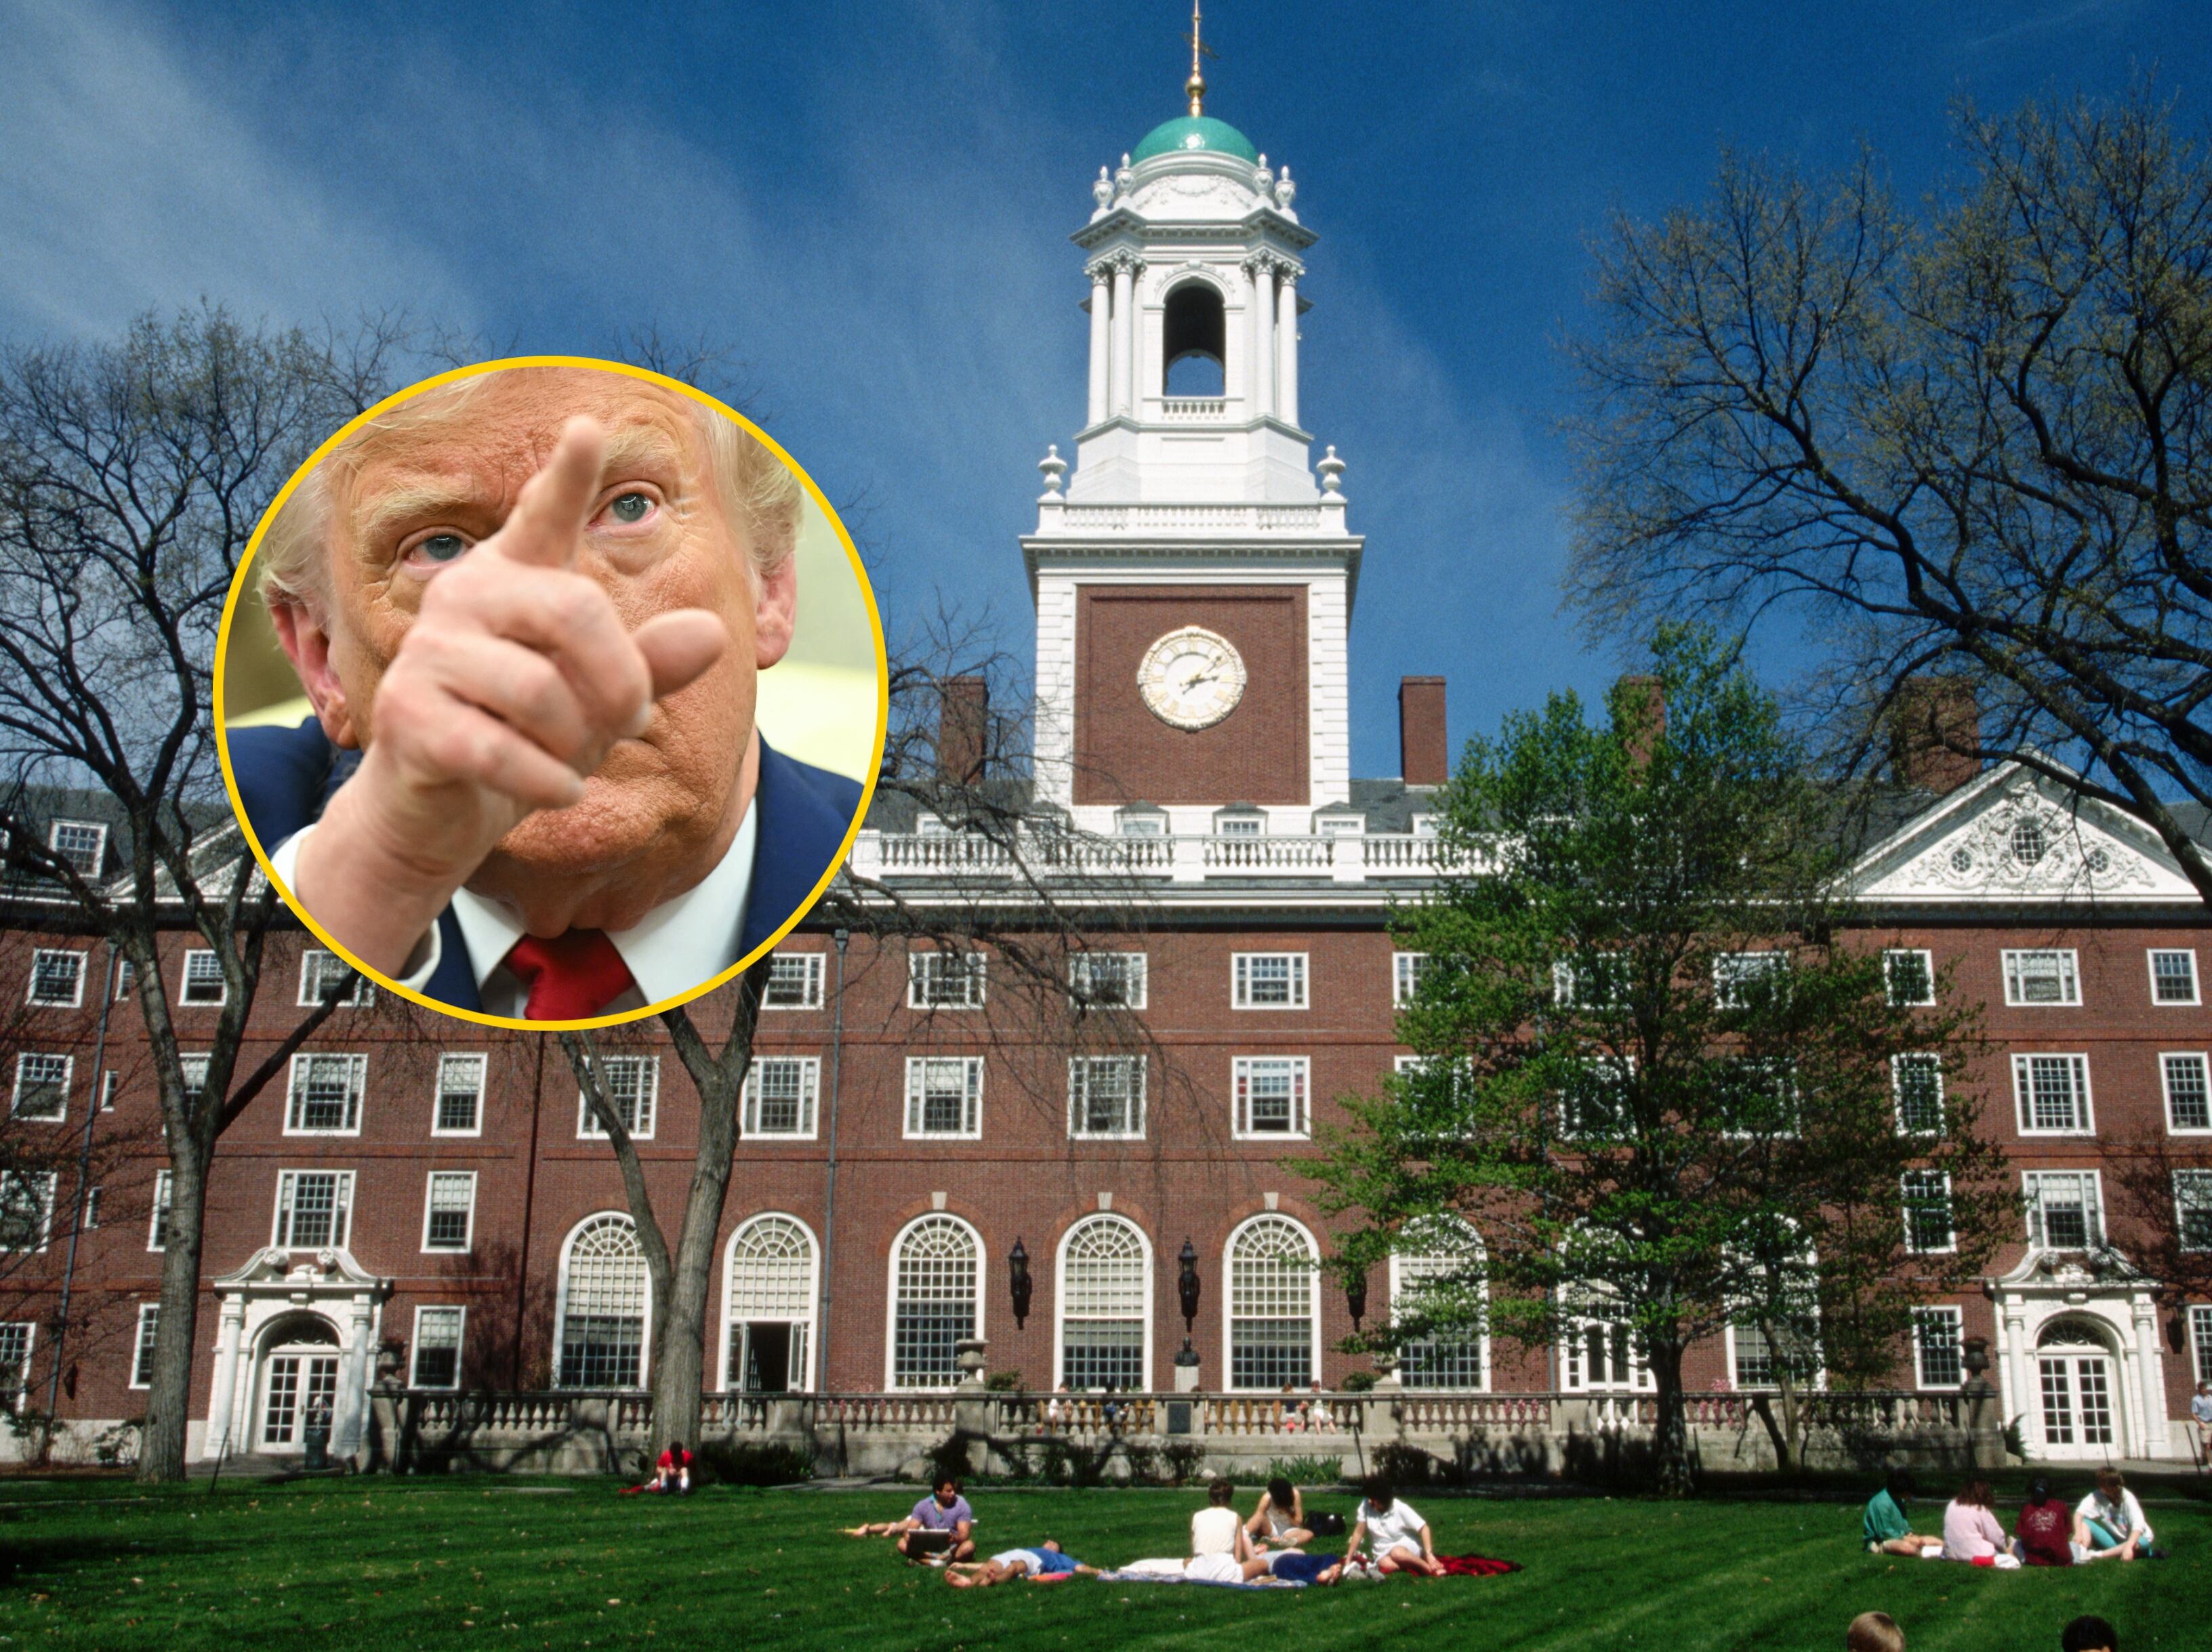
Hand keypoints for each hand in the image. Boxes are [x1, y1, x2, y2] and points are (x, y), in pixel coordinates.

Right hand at [296, 419, 726, 972]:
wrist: (439, 813)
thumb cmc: (525, 740)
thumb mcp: (599, 702)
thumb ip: (651, 664)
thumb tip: (714, 632)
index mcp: (512, 578)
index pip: (543, 515)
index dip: (568, 475)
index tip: (589, 426)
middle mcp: (463, 596)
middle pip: (577, 612)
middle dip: (623, 682)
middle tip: (629, 723)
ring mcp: (427, 651)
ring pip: (541, 690)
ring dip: (579, 741)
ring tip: (574, 760)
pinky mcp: (405, 714)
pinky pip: (502, 750)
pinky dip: (548, 782)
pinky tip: (557, 791)